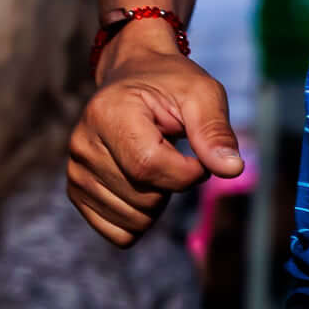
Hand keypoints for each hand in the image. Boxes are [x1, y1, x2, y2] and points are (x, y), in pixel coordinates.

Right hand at [64, 44, 243, 244]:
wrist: (136, 76)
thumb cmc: (172, 85)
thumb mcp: (202, 94)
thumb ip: (215, 131)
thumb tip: (232, 169)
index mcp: (108, 113)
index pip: (149, 166)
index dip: (188, 172)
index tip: (200, 156)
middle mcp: (82, 144)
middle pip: (144, 197)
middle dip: (174, 184)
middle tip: (174, 150)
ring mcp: (76, 170)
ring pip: (134, 221)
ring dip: (158, 201)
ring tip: (155, 161)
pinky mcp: (77, 191)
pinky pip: (119, 233)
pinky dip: (141, 219)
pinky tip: (142, 184)